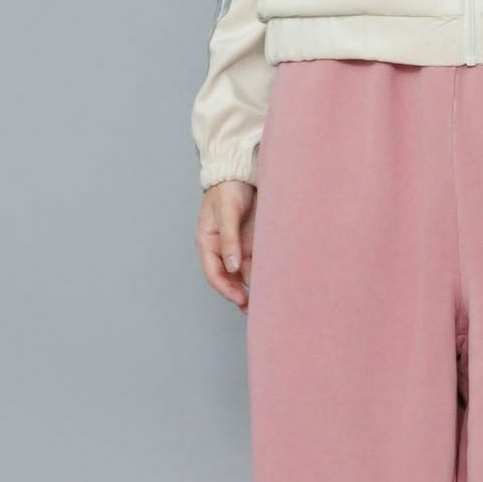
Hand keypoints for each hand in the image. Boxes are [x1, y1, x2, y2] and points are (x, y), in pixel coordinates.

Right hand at [197, 181, 256, 307]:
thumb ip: (229, 239)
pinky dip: (264, 274)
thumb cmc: (228, 189)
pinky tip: (274, 284)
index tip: (239, 299)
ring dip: (253, 288)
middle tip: (254, 309)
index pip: (213, 273)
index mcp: (208, 243)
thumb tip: (231, 267)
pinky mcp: (253, 243)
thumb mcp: (226, 212)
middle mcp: (222, 249)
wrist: (242, 172)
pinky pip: (257, 263)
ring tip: (267, 302)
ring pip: (244, 274)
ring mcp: (238, 247)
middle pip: (229, 279)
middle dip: (240, 295)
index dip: (225, 289)